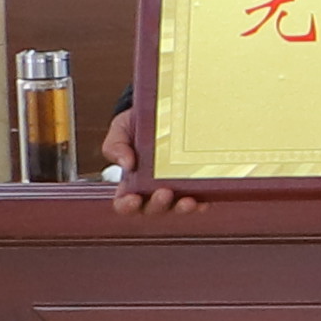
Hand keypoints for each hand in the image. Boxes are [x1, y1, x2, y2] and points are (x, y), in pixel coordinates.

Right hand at [97, 103, 199, 222]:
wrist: (163, 111)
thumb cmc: (136, 124)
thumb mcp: (121, 129)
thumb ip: (116, 146)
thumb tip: (127, 164)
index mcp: (130, 182)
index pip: (124, 202)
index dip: (127, 206)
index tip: (133, 199)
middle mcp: (152, 189)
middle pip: (152, 208)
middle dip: (158, 205)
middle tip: (164, 192)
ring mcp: (176, 188)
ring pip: (176, 207)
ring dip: (181, 208)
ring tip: (188, 200)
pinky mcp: (196, 183)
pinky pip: (200, 198)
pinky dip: (202, 202)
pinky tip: (204, 200)